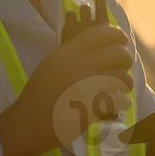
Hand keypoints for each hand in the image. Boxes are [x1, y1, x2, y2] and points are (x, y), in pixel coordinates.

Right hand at [0, 23, 132, 155]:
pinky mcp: (94, 108)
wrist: (29, 123)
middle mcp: (80, 65)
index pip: (103, 32)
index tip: (121, 42)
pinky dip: (121, 103)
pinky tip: (116, 104)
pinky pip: (121, 100)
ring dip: (125, 84)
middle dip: (125, 60)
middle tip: (121, 68)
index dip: (117, 36)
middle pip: (119, 53)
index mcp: (69, 52)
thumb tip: (100, 44)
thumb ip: (73, 52)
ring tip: (119, 89)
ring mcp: (89, 86)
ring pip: (123, 78)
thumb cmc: (39, 94)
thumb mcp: (51, 63)